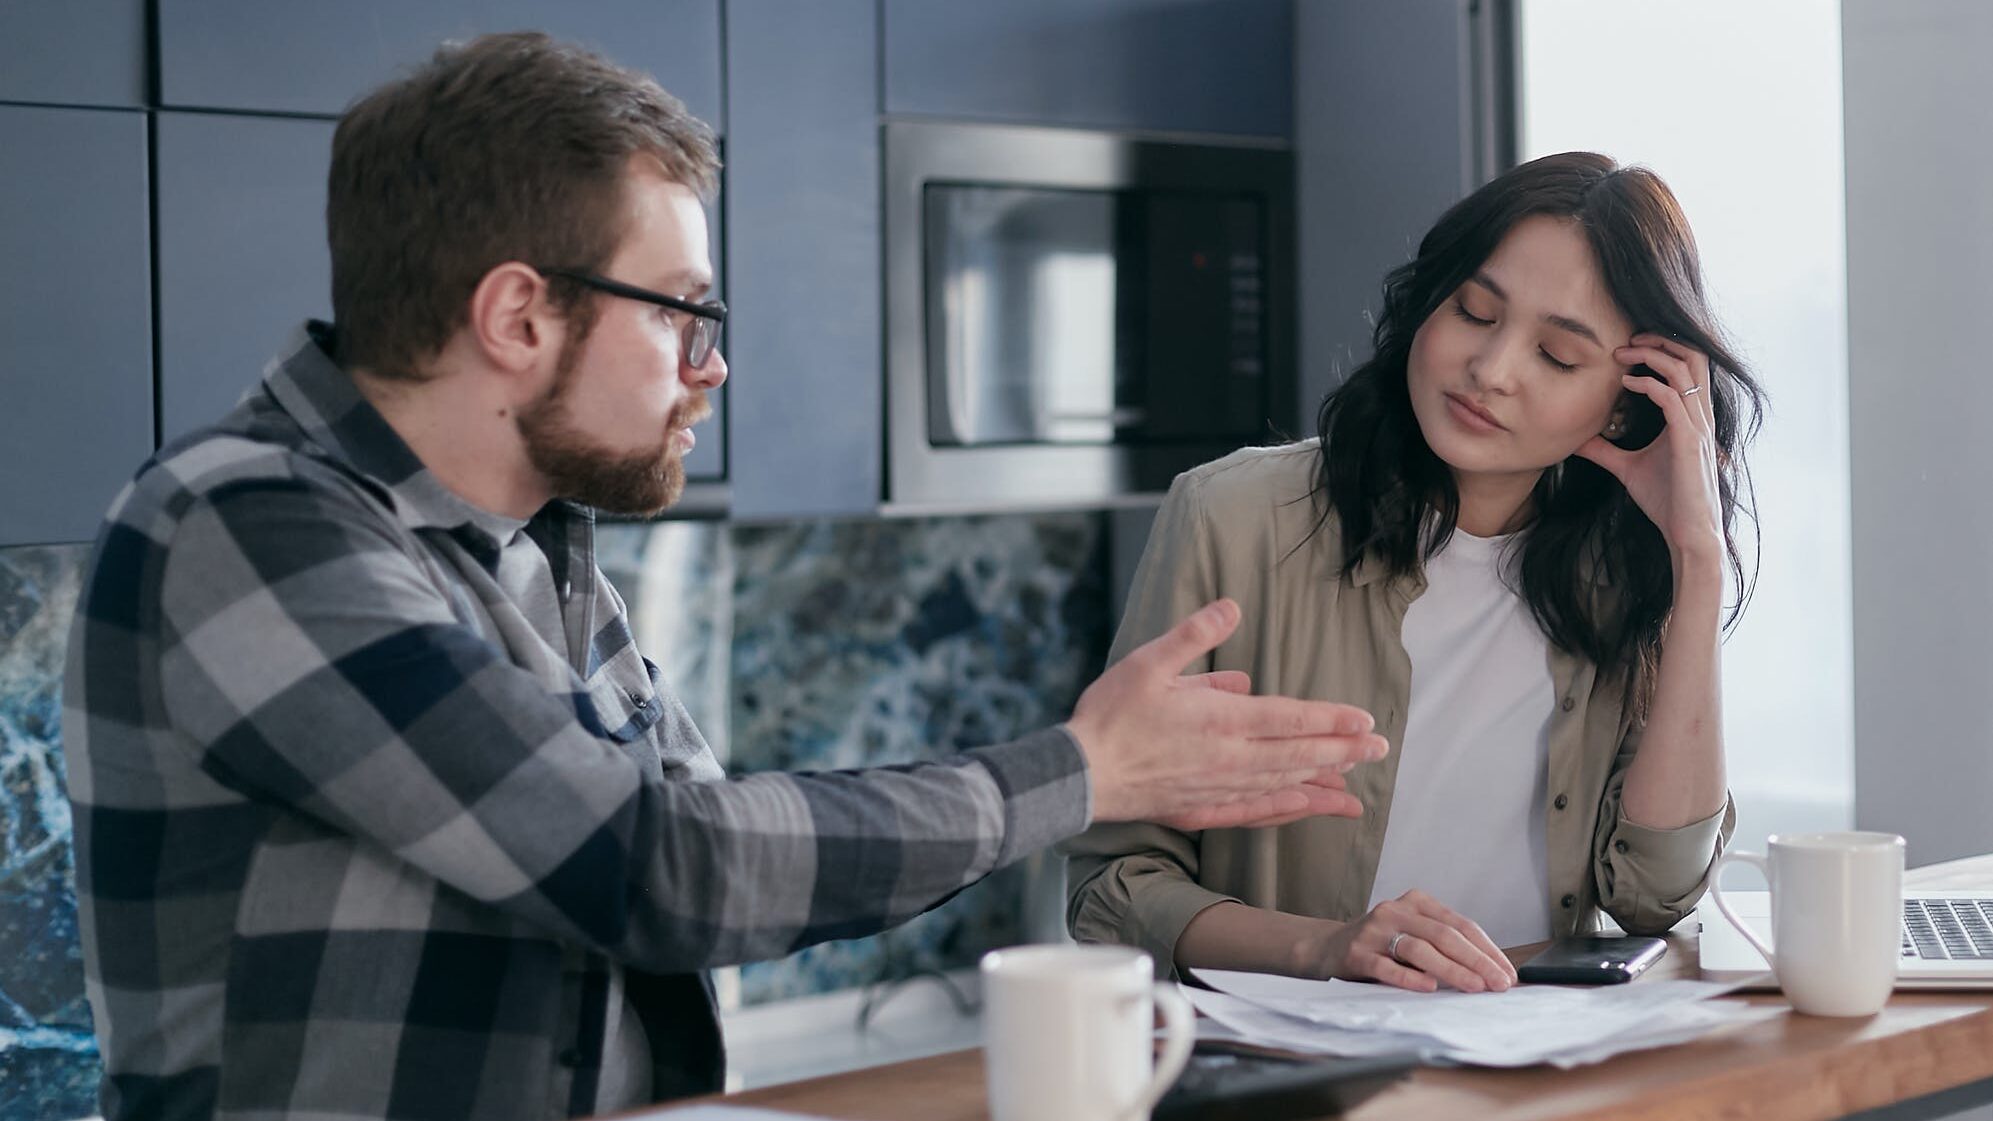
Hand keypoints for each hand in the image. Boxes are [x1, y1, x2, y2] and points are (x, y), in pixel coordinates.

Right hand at [1067, 598, 1387, 831]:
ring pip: (1283, 787)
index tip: (1364, 720)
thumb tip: (1233, 607)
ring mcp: (1218, 788)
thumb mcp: (1148, 661)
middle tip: (1380, 749)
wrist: (1079, 774)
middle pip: (1298, 756)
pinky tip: (1304, 808)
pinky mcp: (1203, 809)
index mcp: (1220, 720)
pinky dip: (1286, 811)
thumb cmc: (1110, 715)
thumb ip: (1194, 635)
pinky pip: (1255, 813)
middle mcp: (1229, 758)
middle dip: (1343, 751)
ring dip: (1323, 783)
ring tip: (1354, 782)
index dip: (1331, 719)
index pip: (1290, 719)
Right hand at [1311, 891, 1515, 992]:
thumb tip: (1491, 972)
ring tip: (1474, 987)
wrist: (1327, 948)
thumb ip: (1444, 946)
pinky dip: (1409, 978)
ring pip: (1419, 949)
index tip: (1507, 973)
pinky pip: (1386, 966)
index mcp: (1416, 902)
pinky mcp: (1356, 953)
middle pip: (1444, 935)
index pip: (1460, 924)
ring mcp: (1374, 931)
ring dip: (1451, 970)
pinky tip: (1428, 988)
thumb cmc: (1381, 946)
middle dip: (1477, 961)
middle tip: (1498, 984)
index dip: (1487, 949)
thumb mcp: (1413, 935)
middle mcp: (1396, 911)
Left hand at [1574, 333, 1723, 563]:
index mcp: (1691, 417)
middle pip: (1694, 356)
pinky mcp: (1689, 441)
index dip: (1662, 348)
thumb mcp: (1628, 468)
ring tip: (1623, 353)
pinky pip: (1672, 398)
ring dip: (1652, 354)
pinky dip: (1648, 384)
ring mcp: (1697, 426)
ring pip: (1686, 369)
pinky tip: (1626, 384)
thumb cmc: (1666, 501)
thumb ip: (1606, 451)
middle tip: (1628, 339)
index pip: (1688, 366)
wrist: (1688, 533)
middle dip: (1661, 340)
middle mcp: (1699, 416)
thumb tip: (1577, 441)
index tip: (1628, 347)